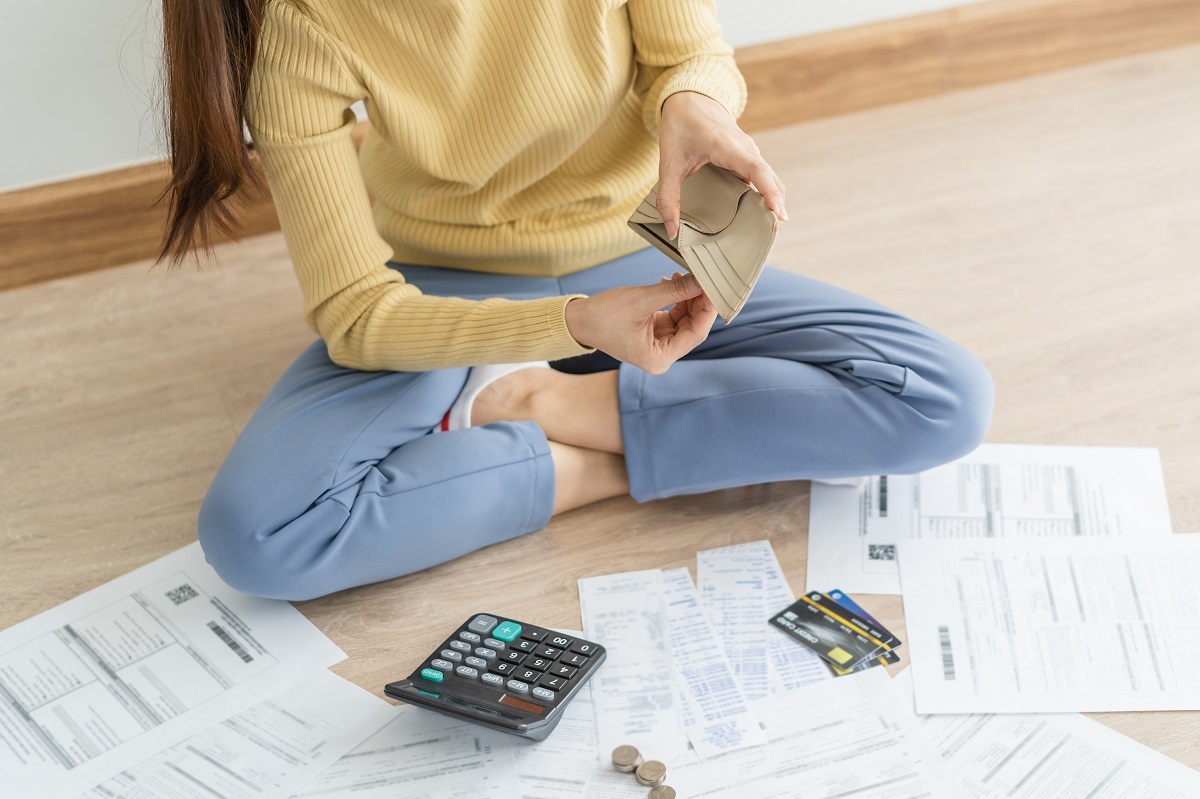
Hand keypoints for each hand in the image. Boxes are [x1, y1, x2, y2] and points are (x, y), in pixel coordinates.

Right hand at [564, 272, 716, 374]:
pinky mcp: (654, 335)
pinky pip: (673, 317)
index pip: (696, 333)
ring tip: (680, 276)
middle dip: (697, 301)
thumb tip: (702, 280)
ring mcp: (658, 346)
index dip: (707, 309)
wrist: (579, 321)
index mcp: (659, 358)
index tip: (715, 286)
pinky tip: (671, 283)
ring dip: (686, 298)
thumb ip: (675, 291)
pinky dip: (675, 301)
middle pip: (693, 327)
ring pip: (685, 320)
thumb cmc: (603, 315)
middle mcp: (662, 357)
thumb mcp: (643, 300)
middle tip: (701, 276)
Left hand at [656, 91, 787, 238]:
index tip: (779, 214)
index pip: (757, 170)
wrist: (689, 98)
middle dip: (776, 207)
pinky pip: (763, 177)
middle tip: (773, 235)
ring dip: (773, 202)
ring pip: (770, 179)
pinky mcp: (747, 157)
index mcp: (728, 147)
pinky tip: (758, 215)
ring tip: (769, 231)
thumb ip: (668, 197)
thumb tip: (673, 231)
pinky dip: (766, 195)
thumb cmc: (680, 126)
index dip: (770, 193)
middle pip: (771, 179)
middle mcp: (746, 149)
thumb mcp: (668, 163)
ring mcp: (749, 152)